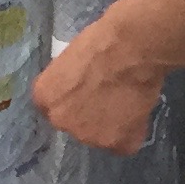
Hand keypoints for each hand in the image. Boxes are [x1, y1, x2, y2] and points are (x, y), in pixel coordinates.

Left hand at [33, 15, 165, 154]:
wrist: (132, 48)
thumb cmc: (102, 40)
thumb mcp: (70, 57)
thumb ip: (69, 82)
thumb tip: (82, 87)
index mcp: (44, 96)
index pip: (54, 107)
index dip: (74, 100)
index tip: (88, 92)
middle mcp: (60, 121)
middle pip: (76, 125)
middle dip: (90, 116)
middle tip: (111, 96)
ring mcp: (89, 136)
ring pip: (101, 136)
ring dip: (112, 125)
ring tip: (129, 101)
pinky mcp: (117, 144)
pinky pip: (125, 143)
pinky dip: (134, 131)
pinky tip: (139, 110)